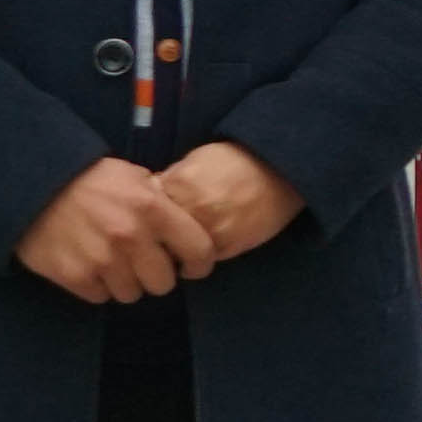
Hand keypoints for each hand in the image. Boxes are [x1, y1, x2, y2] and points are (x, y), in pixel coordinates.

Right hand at [14, 156, 222, 302]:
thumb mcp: (134, 177)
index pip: (199, 250)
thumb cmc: (89, 179)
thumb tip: (187, 225)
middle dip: (157, 276)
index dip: (200, 264)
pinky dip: (98, 286)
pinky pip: (100, 296)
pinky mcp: (74, 276)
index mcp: (153, 209)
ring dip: (126, 283)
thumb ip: (162, 202)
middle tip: (145, 265)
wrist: (33, 185)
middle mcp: (131, 236)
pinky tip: (91, 266)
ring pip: (132, 294)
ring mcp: (102, 259)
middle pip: (164, 283)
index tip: (191, 267)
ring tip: (114, 264)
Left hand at [154, 139, 304, 266]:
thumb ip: (171, 181)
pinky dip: (196, 258)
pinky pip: (200, 260)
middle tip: (158, 239)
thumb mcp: (195, 161)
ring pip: (176, 254)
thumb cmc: (235, 161)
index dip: (142, 217)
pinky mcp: (228, 246)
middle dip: (155, 239)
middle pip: (156, 236)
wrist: (279, 171)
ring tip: (181, 247)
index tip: (144, 221)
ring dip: (174, 254)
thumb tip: (149, 201)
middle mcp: (191, 209)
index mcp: (179, 184)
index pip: (142, 211)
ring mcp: (210, 230)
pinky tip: (200, 249)